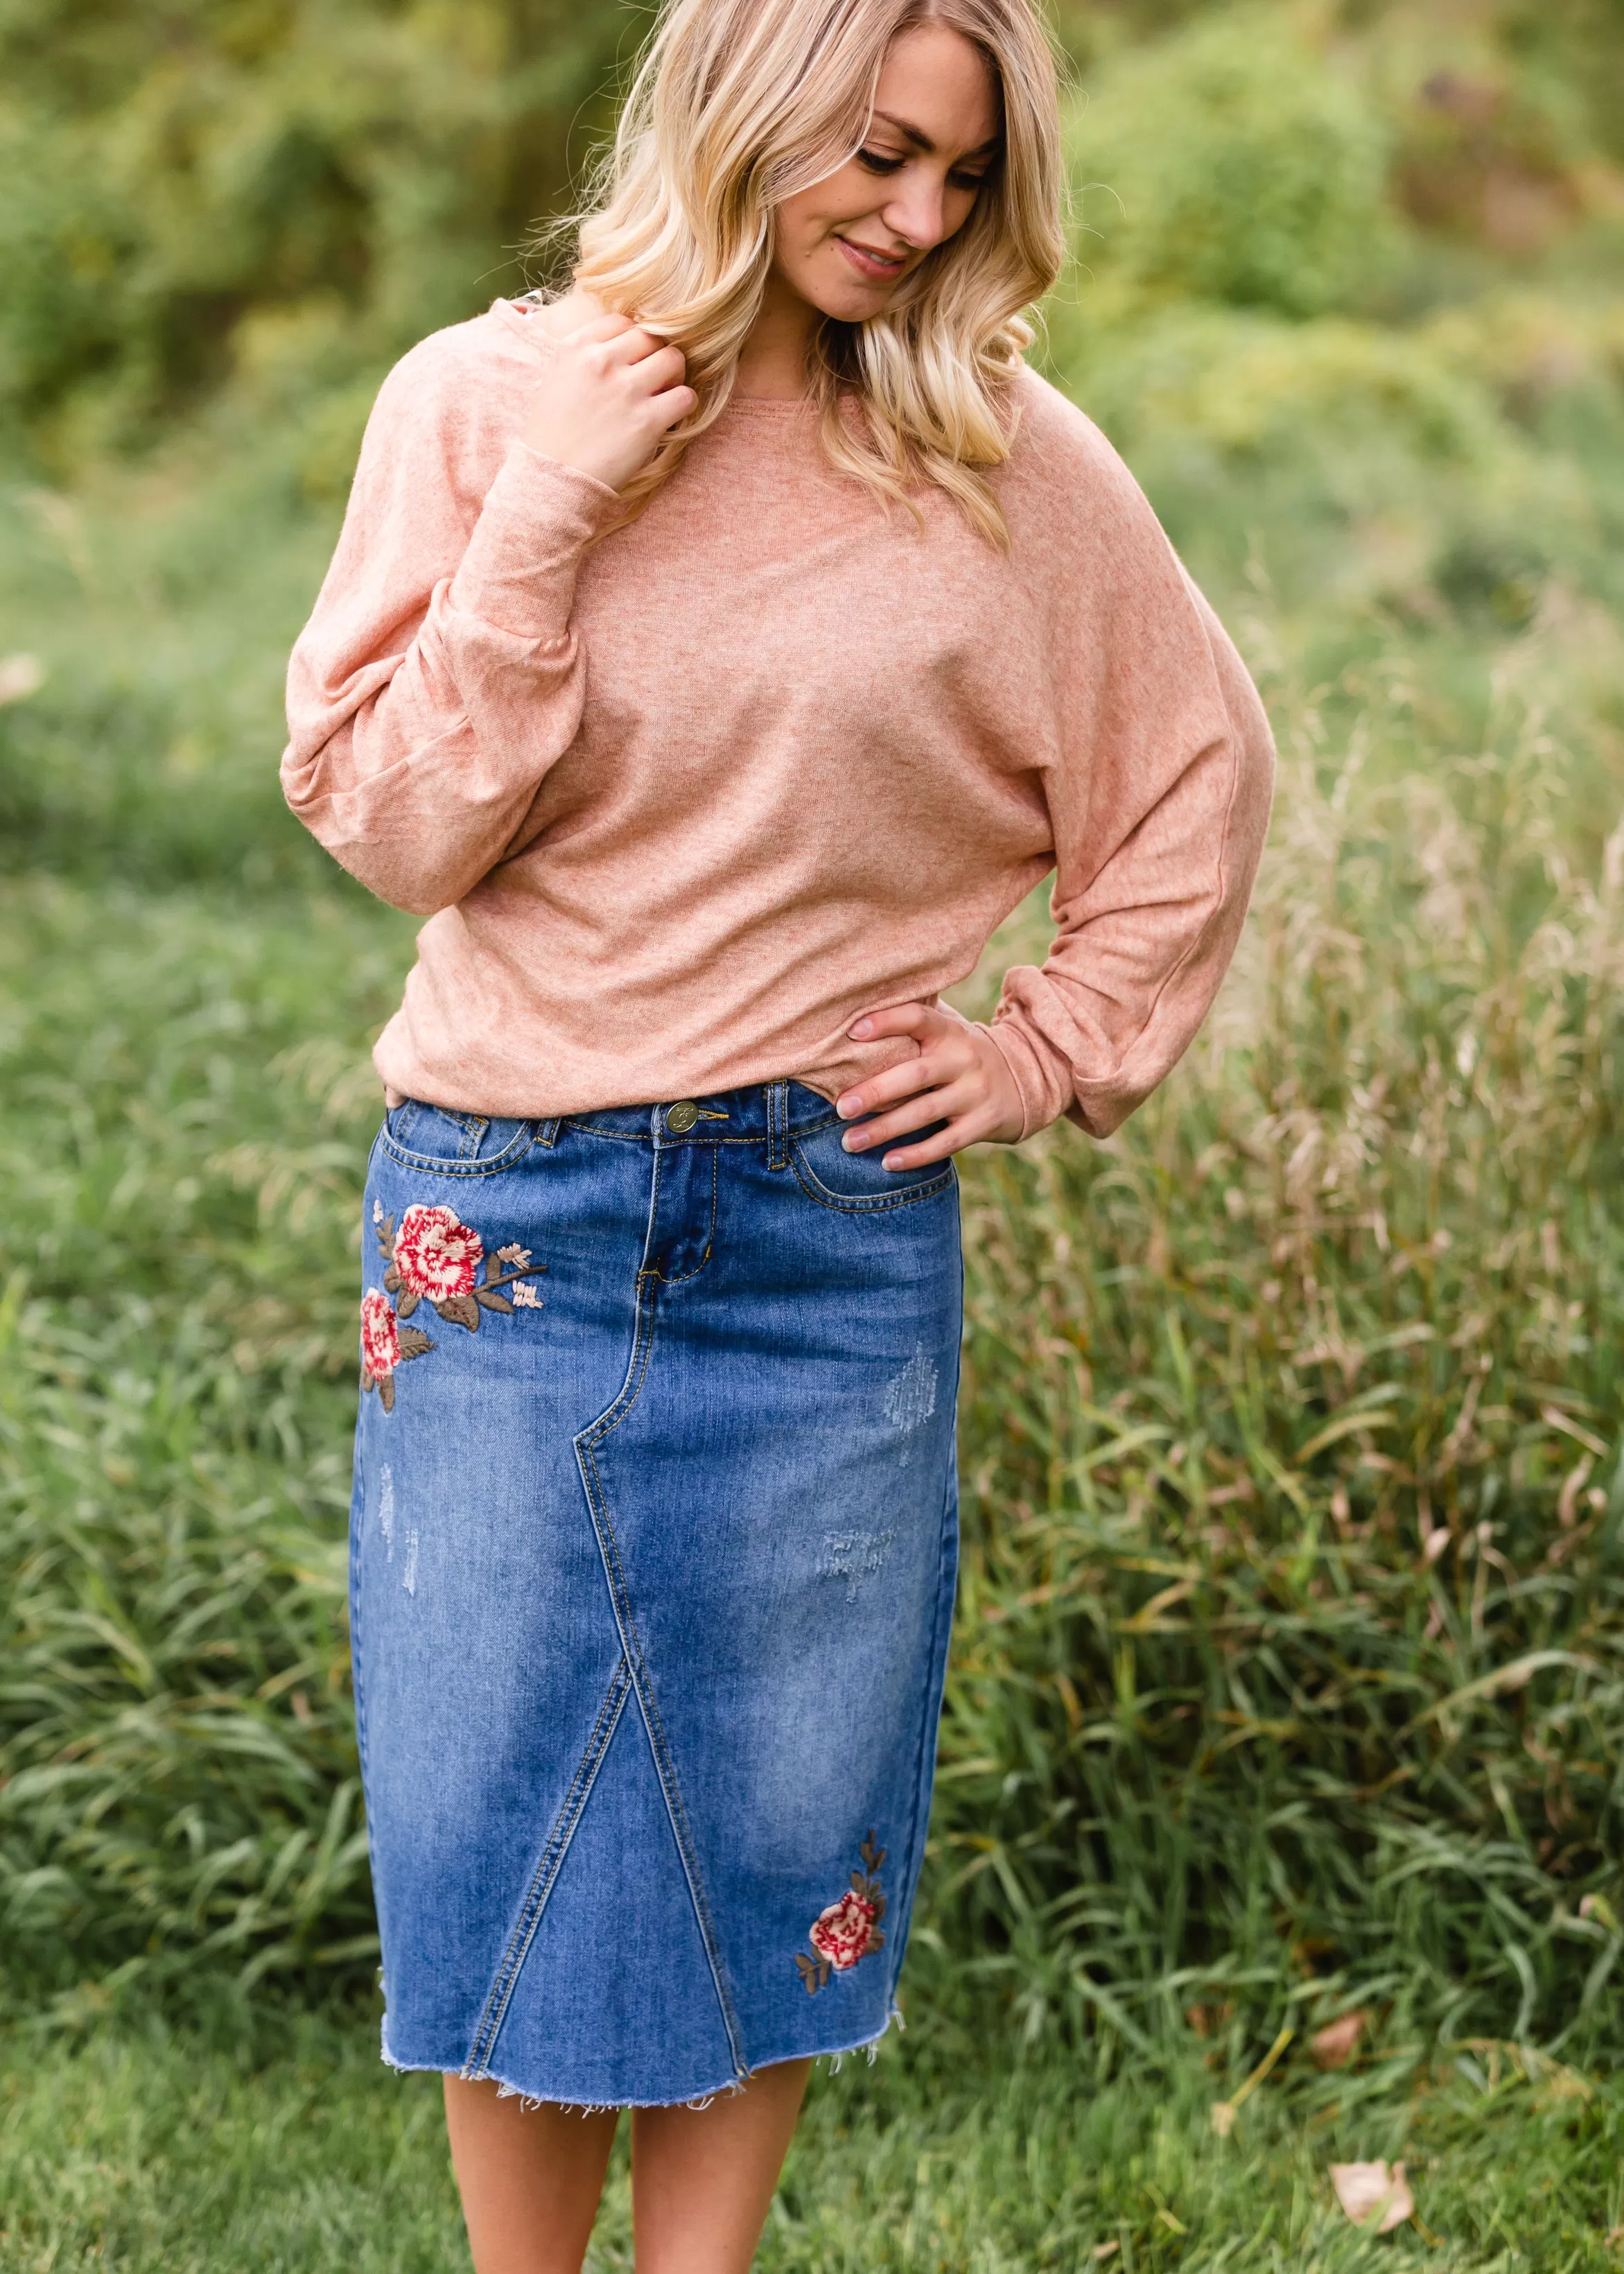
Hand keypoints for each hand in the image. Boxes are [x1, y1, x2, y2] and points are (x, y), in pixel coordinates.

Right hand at [521, 311, 695, 492]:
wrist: (552, 478)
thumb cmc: (552, 434)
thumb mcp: (556, 378)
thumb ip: (584, 356)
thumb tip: (618, 346)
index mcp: (575, 347)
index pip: (622, 322)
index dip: (633, 341)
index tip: (632, 361)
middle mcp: (601, 362)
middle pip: (650, 337)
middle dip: (656, 356)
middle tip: (653, 379)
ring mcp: (626, 390)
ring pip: (673, 359)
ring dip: (675, 377)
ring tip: (664, 395)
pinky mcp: (647, 421)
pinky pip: (686, 397)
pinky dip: (684, 406)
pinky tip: (671, 417)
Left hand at [836, 1002, 1023, 1168]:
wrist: (1024, 1080)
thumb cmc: (962, 1054)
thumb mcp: (948, 1031)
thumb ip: (913, 1021)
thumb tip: (852, 1010)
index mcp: (950, 1032)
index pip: (918, 1018)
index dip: (887, 1022)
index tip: (853, 1032)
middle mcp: (964, 1060)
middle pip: (915, 1075)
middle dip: (875, 1092)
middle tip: (841, 1107)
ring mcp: (975, 1093)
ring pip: (925, 1113)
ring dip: (885, 1129)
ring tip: (849, 1141)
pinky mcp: (982, 1124)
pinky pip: (946, 1143)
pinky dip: (916, 1155)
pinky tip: (887, 1162)